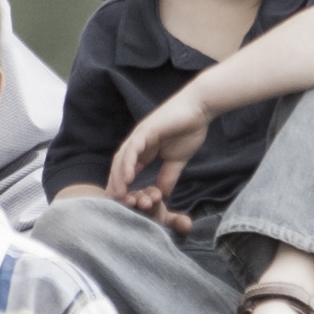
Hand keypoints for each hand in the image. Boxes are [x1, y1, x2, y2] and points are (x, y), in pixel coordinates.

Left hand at [104, 88, 214, 213]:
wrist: (199, 108)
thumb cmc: (189, 129)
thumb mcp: (177, 160)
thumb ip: (168, 176)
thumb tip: (164, 194)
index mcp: (143, 149)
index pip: (127, 170)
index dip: (122, 186)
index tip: (120, 204)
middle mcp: (137, 142)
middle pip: (119, 165)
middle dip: (115, 184)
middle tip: (113, 203)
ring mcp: (140, 135)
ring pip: (123, 158)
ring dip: (119, 177)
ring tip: (118, 194)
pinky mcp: (147, 129)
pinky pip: (133, 148)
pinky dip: (128, 163)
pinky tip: (127, 177)